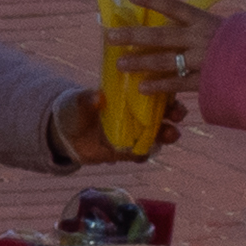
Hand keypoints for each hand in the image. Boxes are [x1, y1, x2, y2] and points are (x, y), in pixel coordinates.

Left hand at [57, 85, 182, 164]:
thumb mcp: (79, 101)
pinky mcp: (128, 151)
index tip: (173, 91)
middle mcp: (138, 114)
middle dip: (176, 113)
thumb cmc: (77, 109)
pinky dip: (143, 154)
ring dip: (168, 134)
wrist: (67, 135)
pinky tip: (140, 155)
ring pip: (159, 134)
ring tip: (171, 136)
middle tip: (178, 115)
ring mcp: (135, 133)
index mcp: (130, 96)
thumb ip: (87, 99)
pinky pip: (142, 154)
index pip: (155, 90)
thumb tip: (97, 97)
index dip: (167, 91)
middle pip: (165, 112)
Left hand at [110, 0, 226, 102]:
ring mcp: (202, 61)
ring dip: (140, 62)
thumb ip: (200, 26)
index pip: (173, 6)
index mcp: (205, 20)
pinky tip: (142, 88)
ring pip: (165, 61)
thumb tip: (175, 22)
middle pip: (161, 36)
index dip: (151, 0)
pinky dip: (159, 86)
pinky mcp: (205, 81)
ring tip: (119, 63)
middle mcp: (201, 39)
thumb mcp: (225, 26)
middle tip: (110, 36)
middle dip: (134, 35)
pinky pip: (177, 84)